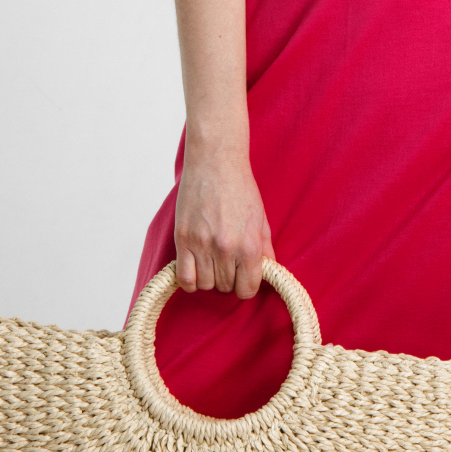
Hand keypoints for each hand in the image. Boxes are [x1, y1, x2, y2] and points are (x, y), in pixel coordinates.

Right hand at [173, 153, 273, 298]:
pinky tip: (195, 269)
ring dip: (209, 278)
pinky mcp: (182, 239)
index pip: (247, 289)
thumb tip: (268, 273)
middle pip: (225, 287)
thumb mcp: (261, 219)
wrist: (215, 162)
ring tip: (212, 261)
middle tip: (227, 262)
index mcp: (249, 245)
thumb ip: (265, 250)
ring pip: (205, 285)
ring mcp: (201, 245)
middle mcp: (225, 249)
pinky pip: (184, 278)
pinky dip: (190, 280)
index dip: (246, 285)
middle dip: (228, 279)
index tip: (243, 277)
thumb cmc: (240, 188)